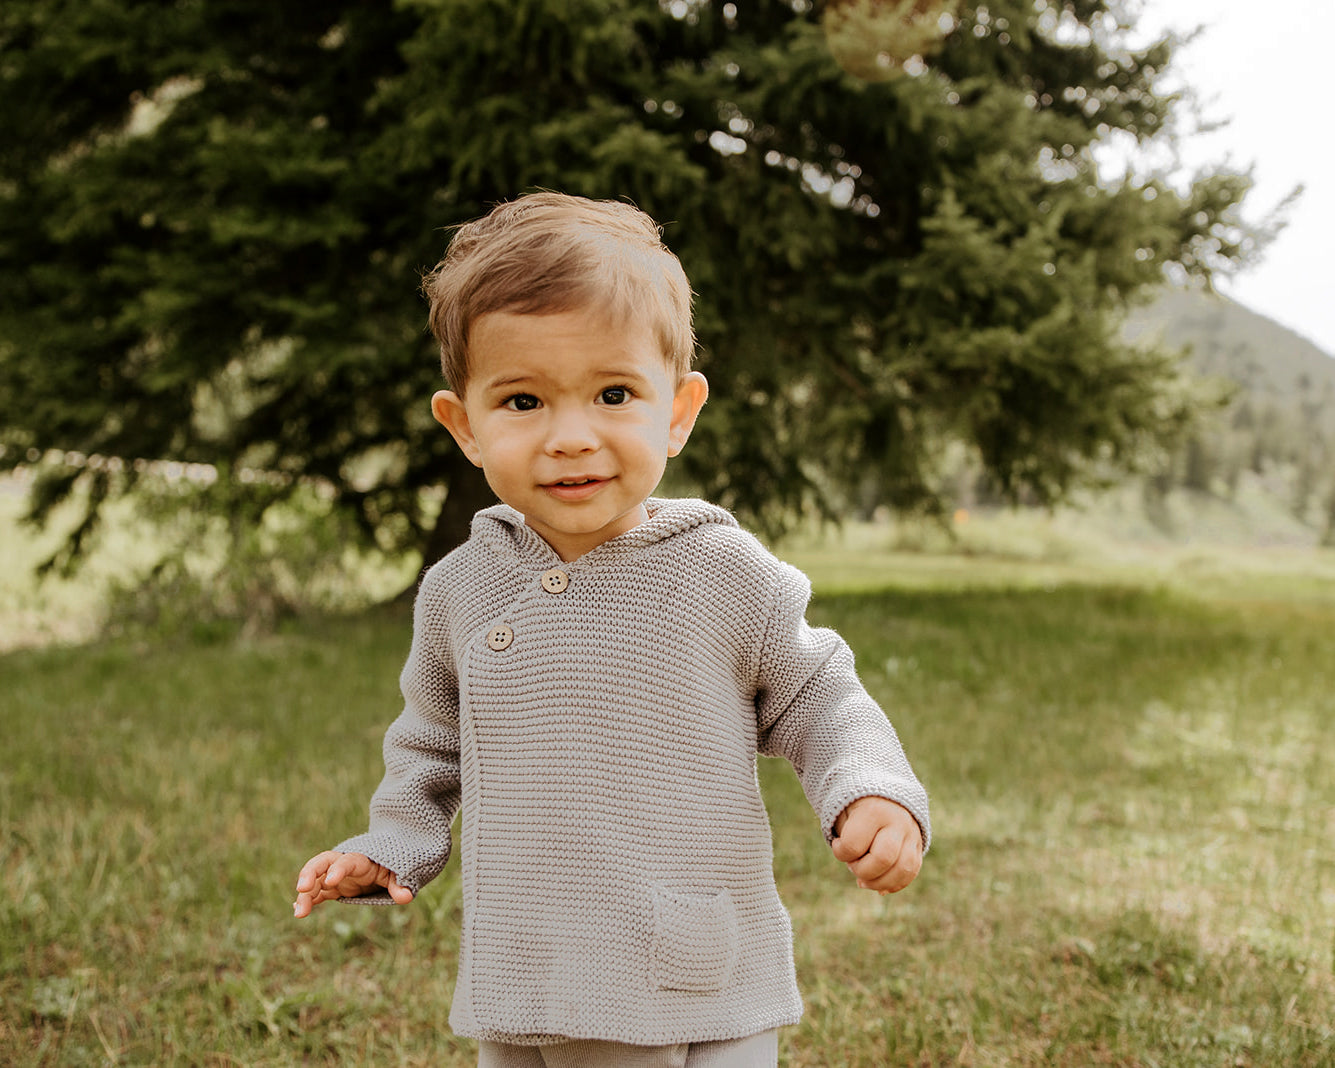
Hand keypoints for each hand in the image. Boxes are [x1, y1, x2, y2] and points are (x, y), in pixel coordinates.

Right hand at [293, 850, 413, 916]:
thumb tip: (406, 897)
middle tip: (302, 888)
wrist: (382, 863)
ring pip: (315, 881)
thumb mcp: (397, 874)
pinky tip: (298, 911)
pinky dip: (307, 900)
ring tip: (299, 913)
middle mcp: (343, 865)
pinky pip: (316, 893)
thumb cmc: (390, 867)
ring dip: (305, 894)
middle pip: (322, 862)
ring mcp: (335, 876)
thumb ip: (399, 884)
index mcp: (361, 860)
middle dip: (310, 872)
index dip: (339, 869)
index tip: (331, 881)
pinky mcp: (331, 887)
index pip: (348, 861)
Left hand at [831, 796, 923, 894]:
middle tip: (852, 864)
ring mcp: (912, 834)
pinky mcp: (919, 845)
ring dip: (879, 883)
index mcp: (874, 811)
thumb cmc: (858, 808)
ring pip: (903, 870)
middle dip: (862, 871)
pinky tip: (879, 886)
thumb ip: (849, 844)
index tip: (838, 844)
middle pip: (883, 859)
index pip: (854, 845)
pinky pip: (911, 872)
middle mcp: (898, 822)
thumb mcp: (846, 815)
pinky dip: (894, 884)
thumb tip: (862, 882)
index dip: (841, 852)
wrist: (883, 791)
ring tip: (863, 880)